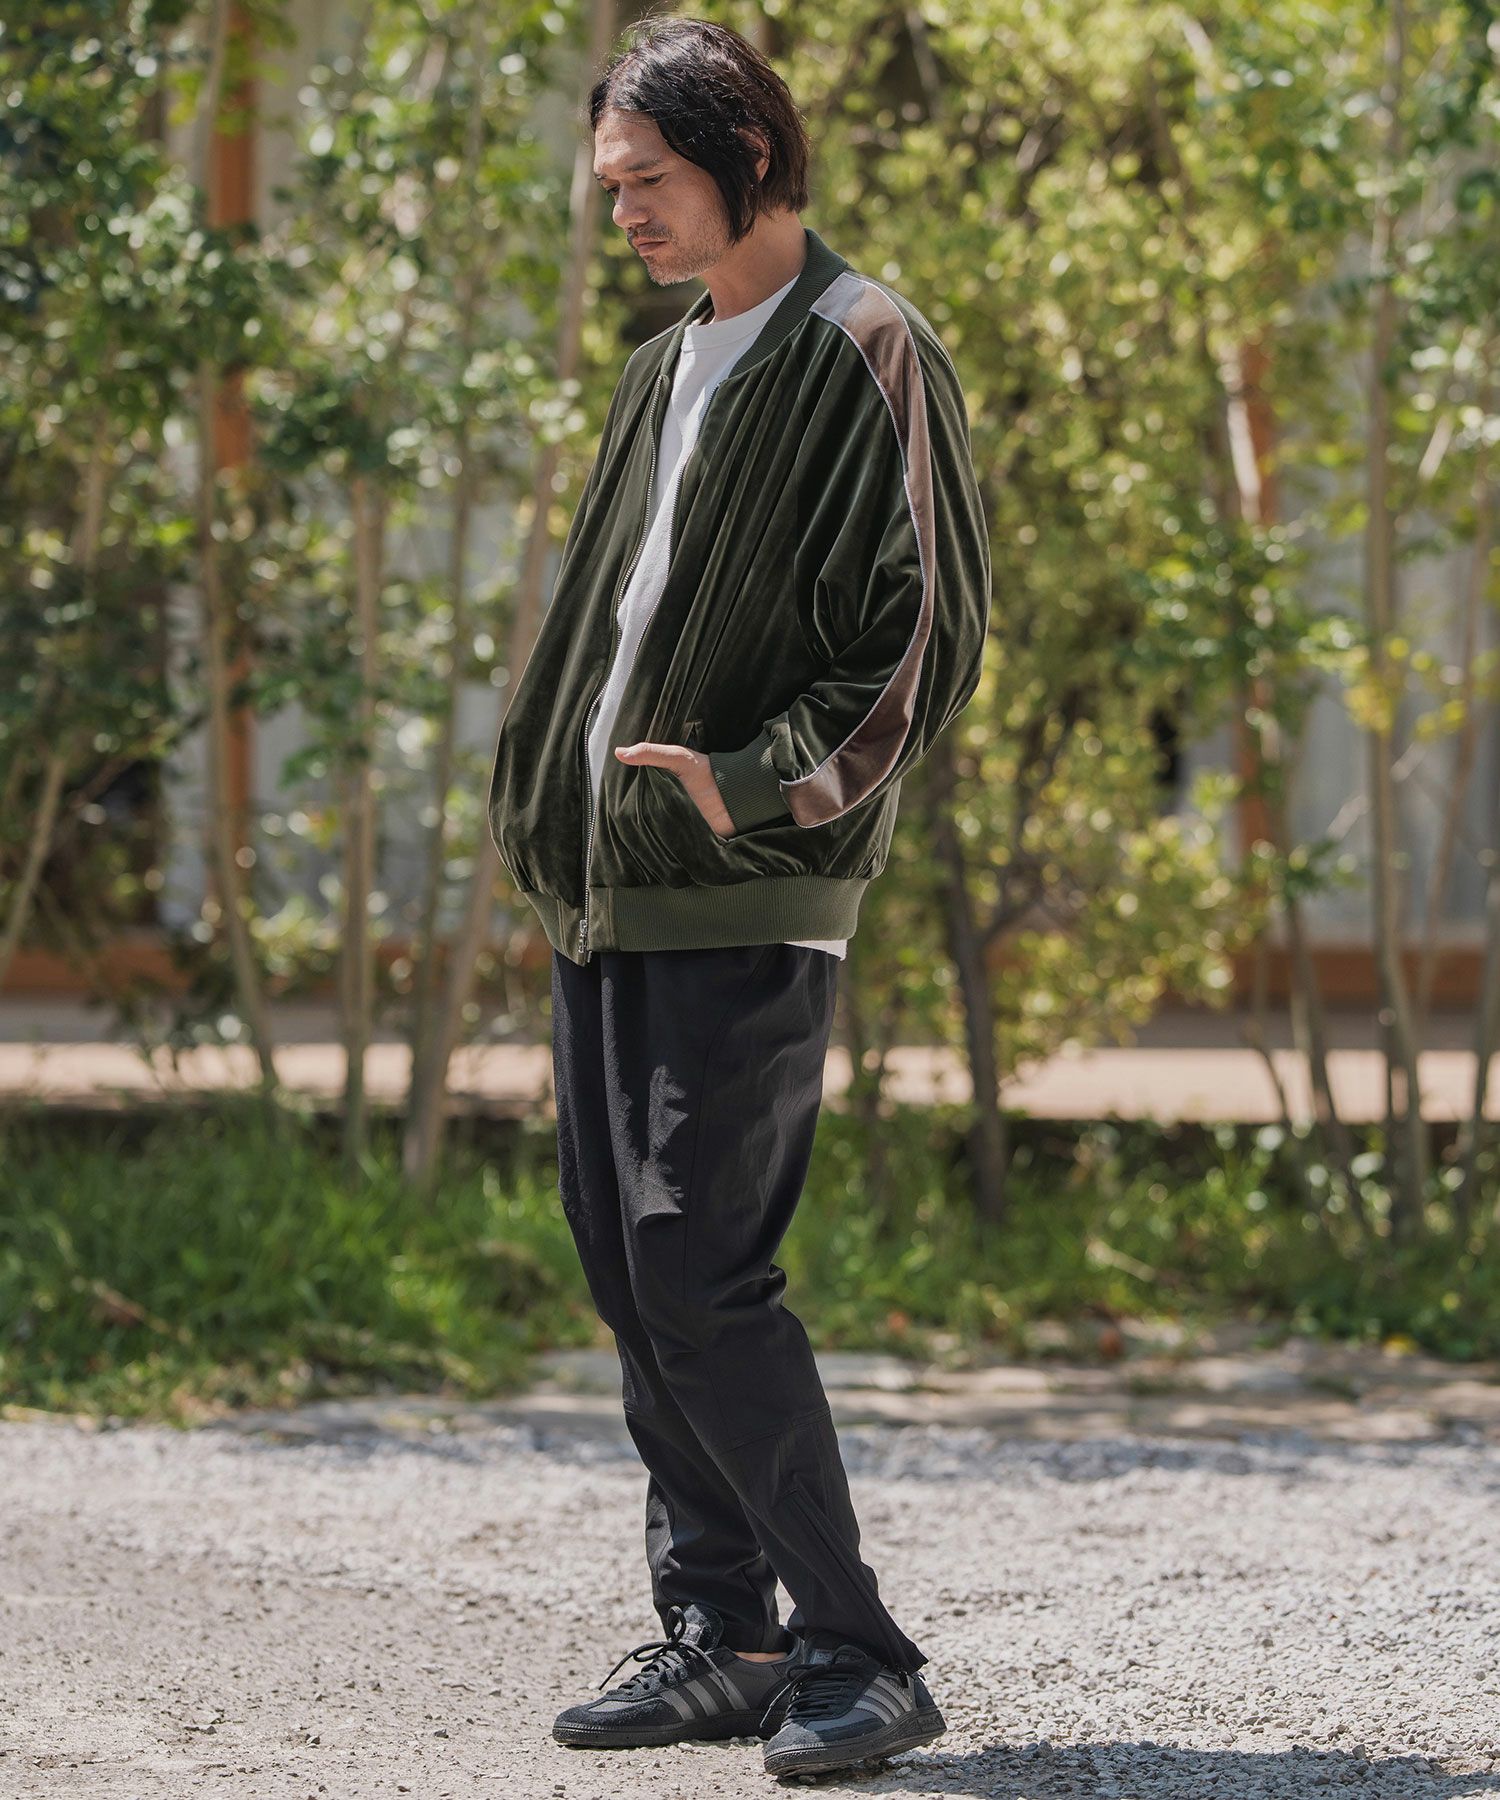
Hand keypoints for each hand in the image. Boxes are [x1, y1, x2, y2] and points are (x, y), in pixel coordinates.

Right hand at [614, 740, 735, 836]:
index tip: (605, 793)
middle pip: (638, 811)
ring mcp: (670, 821)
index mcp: (659, 784)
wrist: (736, 799)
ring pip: (647, 828)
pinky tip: (639, 845)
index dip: (621, 791)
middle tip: (608, 815)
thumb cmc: (708, 774)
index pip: (634, 789)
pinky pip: (661, 843)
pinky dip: (653, 844)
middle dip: (626, 813)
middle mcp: (662, 802)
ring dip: (638, 831)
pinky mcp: (678, 838)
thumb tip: (619, 752)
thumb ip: (651, 753)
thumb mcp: (678, 758)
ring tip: (618, 832)